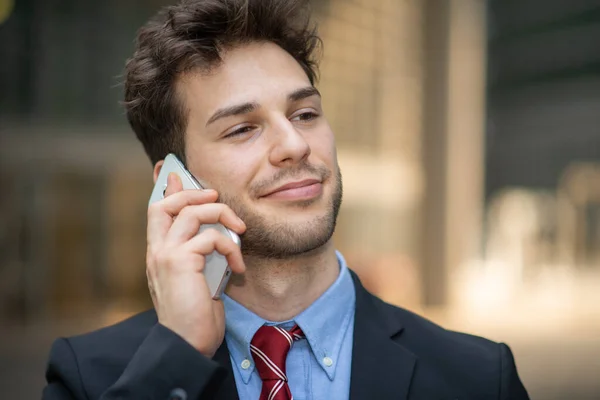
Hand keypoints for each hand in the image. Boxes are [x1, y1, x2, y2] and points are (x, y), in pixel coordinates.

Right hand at [146, 172, 245, 357]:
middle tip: (214, 196)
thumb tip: (213, 235)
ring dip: (220, 215)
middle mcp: (156, 251)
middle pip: (164, 204)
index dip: (166, 189)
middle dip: (191, 193)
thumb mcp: (197, 279)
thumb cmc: (196, 316)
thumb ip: (199, 255)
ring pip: (190, 213)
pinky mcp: (180, 262)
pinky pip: (210, 237)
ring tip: (239, 230)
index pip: (156, 212)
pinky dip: (230, 247)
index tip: (174, 172)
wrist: (187, 345)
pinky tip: (238, 268)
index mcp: (158, 254)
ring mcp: (165, 255)